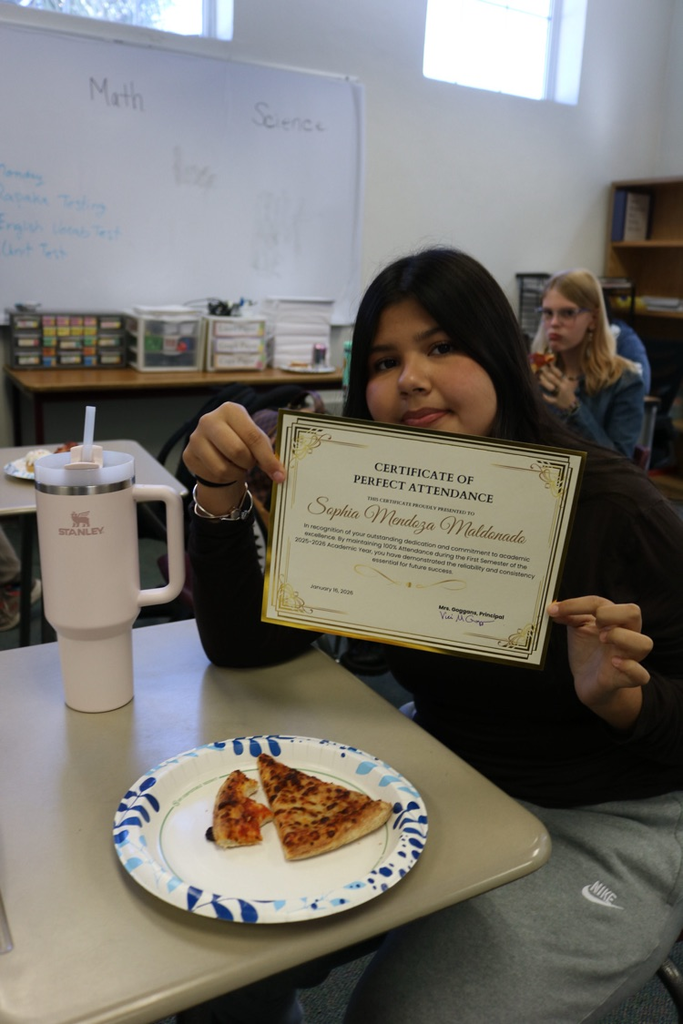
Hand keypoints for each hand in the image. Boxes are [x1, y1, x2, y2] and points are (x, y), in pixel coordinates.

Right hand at [182, 402, 286, 514]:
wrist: (216, 448)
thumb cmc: (240, 440)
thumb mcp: (255, 440)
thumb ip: (266, 453)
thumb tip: (278, 474)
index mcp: (230, 410)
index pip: (253, 436)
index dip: (267, 458)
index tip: (279, 474)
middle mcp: (209, 420)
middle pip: (237, 451)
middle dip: (249, 463)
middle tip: (250, 463)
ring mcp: (195, 437)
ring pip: (223, 468)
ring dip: (237, 472)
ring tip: (237, 465)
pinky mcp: (188, 454)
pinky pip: (213, 475)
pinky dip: (225, 477)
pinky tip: (225, 468)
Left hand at [538, 364, 577, 411]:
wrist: (572, 405)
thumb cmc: (567, 392)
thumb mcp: (566, 383)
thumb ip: (560, 377)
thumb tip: (550, 367)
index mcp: (565, 382)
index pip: (559, 373)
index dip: (552, 368)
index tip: (546, 364)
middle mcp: (563, 387)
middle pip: (553, 379)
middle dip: (546, 374)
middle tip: (539, 370)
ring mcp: (559, 395)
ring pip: (551, 388)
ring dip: (544, 383)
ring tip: (539, 379)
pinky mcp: (556, 402)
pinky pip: (549, 399)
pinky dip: (545, 397)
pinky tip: (541, 393)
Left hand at [547, 596, 652, 730]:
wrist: (589, 682)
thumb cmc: (587, 651)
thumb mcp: (577, 629)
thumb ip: (569, 616)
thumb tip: (553, 608)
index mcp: (612, 620)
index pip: (601, 603)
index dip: (578, 604)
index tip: (555, 610)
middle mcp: (625, 635)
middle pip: (633, 612)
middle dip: (612, 613)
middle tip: (595, 623)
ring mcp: (629, 657)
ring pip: (644, 643)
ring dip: (622, 637)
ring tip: (603, 639)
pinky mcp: (626, 679)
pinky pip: (642, 675)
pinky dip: (630, 667)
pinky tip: (613, 663)